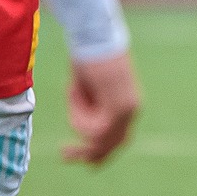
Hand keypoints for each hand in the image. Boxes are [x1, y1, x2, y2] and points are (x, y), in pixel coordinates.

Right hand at [64, 50, 140, 165]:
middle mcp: (132, 110)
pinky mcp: (119, 107)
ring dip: (77, 120)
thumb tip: (80, 128)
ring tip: (73, 91)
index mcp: (128, 105)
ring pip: (98, 137)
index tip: (80, 159)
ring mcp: (127, 110)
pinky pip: (95, 127)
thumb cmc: (87, 56)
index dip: (100, 154)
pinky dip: (78, 113)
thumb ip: (88, 108)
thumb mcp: (88, 88)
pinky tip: (75, 90)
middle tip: (64, 154)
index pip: (119, 140)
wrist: (94, 36)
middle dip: (87, 153)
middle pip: (110, 145)